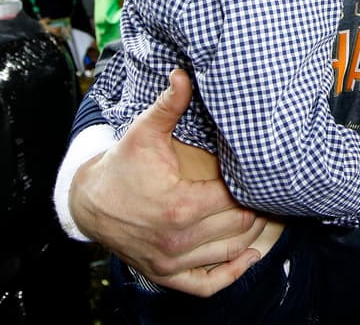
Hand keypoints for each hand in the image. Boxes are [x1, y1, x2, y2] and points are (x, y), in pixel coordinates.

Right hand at [70, 69, 264, 295]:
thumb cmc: (120, 166)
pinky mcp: (165, 275)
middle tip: (273, 189)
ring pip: (231, 253)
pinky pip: (207, 285)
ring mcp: (172, 262)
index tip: (261, 170)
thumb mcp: (144, 132)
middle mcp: (179, 239)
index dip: (252, 185)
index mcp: (180, 206)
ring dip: (252, 235)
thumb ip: (169, 104)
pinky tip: (249, 255)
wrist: (86, 202)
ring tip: (267, 213)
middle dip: (259, 207)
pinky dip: (231, 274)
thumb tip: (184, 73)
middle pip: (241, 226)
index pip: (236, 200)